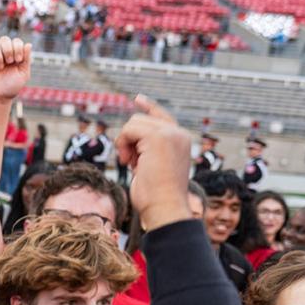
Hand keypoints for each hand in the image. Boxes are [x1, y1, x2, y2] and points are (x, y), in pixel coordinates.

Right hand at [0, 36, 31, 102]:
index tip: (18, 60)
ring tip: (0, 68)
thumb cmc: (12, 87)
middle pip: (4, 39)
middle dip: (8, 49)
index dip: (17, 47)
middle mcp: (3, 54)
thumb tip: (28, 44)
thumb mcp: (23, 74)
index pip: (15, 41)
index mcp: (14, 55)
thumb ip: (26, 59)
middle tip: (10, 61)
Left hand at [113, 95, 191, 231]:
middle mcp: (179, 134)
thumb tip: (131, 139)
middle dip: (129, 139)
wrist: (165, 207)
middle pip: (140, 120)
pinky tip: (130, 162)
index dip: (148, 106)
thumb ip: (147, 150)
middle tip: (130, 161)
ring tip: (132, 163)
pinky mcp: (159, 137)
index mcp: (181, 140)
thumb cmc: (156, 196)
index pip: (161, 116)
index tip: (137, 98)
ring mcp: (170, 134)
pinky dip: (123, 144)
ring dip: (125, 143)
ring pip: (133, 123)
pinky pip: (129, 129)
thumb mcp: (152, 167)